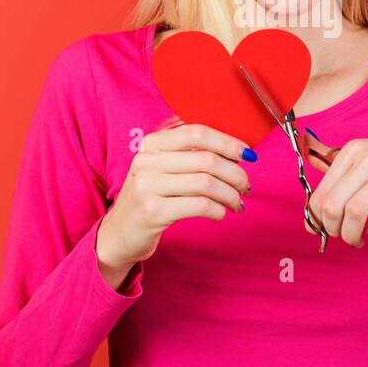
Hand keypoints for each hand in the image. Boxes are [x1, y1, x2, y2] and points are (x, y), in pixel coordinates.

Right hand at [98, 121, 253, 274]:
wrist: (119, 233)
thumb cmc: (150, 198)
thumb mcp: (162, 168)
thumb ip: (189, 153)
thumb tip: (235, 149)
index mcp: (152, 144)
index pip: (196, 132)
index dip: (227, 142)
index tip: (247, 154)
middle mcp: (147, 161)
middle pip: (207, 159)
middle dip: (235, 173)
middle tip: (246, 186)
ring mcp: (148, 186)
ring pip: (206, 183)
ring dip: (230, 194)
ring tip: (237, 202)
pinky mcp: (153, 212)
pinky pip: (199, 206)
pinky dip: (218, 210)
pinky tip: (220, 213)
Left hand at [303, 129, 367, 247]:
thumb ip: (345, 179)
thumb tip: (313, 215)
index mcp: (355, 149)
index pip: (321, 192)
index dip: (316, 219)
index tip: (323, 231)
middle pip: (334, 203)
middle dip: (332, 230)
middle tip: (342, 237)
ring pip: (355, 210)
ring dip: (352, 235)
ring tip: (358, 240)